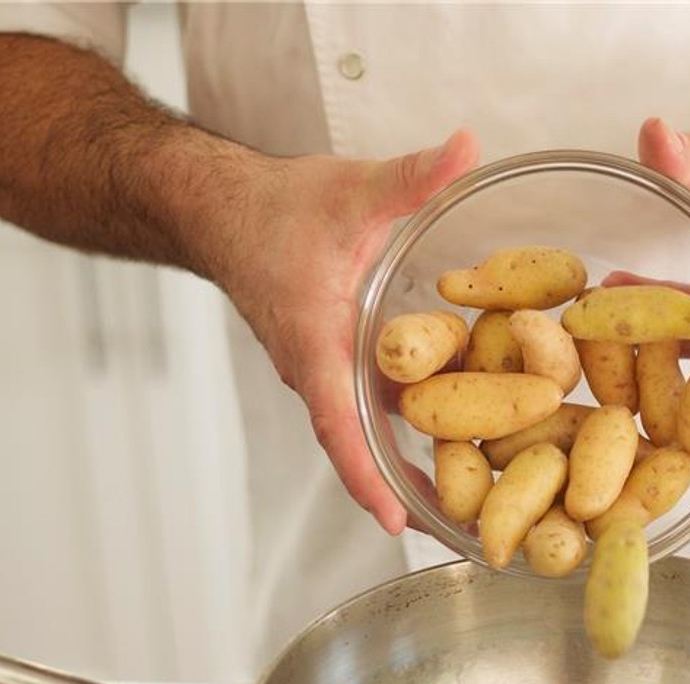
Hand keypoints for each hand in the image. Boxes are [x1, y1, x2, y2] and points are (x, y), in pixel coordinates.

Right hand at [213, 130, 479, 533]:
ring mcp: (324, 374)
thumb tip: (469, 147)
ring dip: (410, 468)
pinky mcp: (335, 367)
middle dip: (406, 491)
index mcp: (313, 340)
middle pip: (359, 448)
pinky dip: (409, 431)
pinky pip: (372, 411)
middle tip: (462, 530)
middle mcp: (316, 371)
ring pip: (368, 434)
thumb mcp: (351, 189)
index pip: (337, 422)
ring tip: (470, 506)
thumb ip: (412, 175)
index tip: (395, 521)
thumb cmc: (273, 207)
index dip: (366, 474)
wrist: (219, 210)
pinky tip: (459, 441)